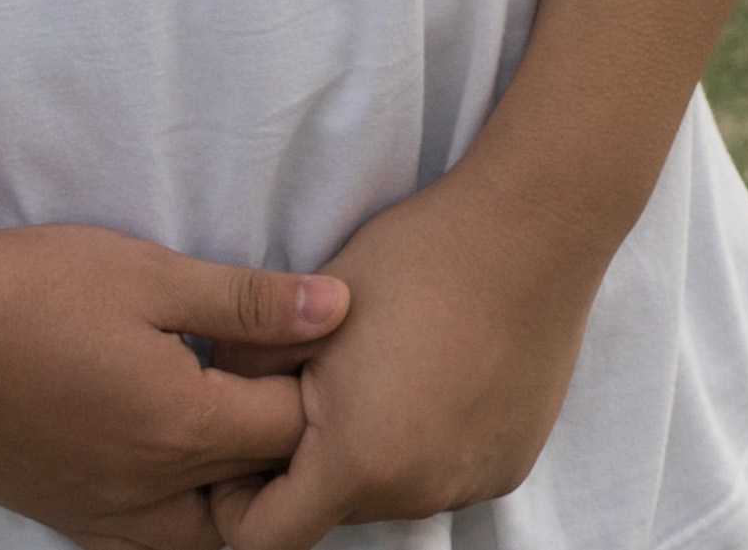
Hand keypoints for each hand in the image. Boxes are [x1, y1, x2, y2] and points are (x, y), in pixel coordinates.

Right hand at [0, 219, 336, 546]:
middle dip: (281, 448)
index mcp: (184, 427)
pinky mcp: (64, 518)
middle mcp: (150, 492)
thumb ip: (249, 300)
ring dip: (230, 496)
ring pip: (201, 538)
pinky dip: (174, 518)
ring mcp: (103, 515)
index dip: (313, 383)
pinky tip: (169, 461)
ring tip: (227, 430)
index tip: (305, 342)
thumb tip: (339, 308)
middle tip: (276, 386)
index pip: (291, 431)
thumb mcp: (153, 274)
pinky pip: (142, 545)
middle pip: (256, 494)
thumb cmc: (35, 290)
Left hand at [209, 162, 609, 548]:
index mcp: (356, 463)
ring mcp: (469, 484)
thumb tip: (214, 402)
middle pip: (331, 511)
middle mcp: (417, 492)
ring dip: (370, 456)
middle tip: (315, 388)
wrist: (534, 229)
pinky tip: (434, 377)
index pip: (266, 540)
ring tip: (382, 373)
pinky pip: (442, 475)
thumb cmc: (416, 260)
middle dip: (308, 468)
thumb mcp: (308, 312)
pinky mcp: (509, 465)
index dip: (236, 504)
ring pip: (389, 493)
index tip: (240, 451)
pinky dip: (425, 445)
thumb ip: (244, 372)